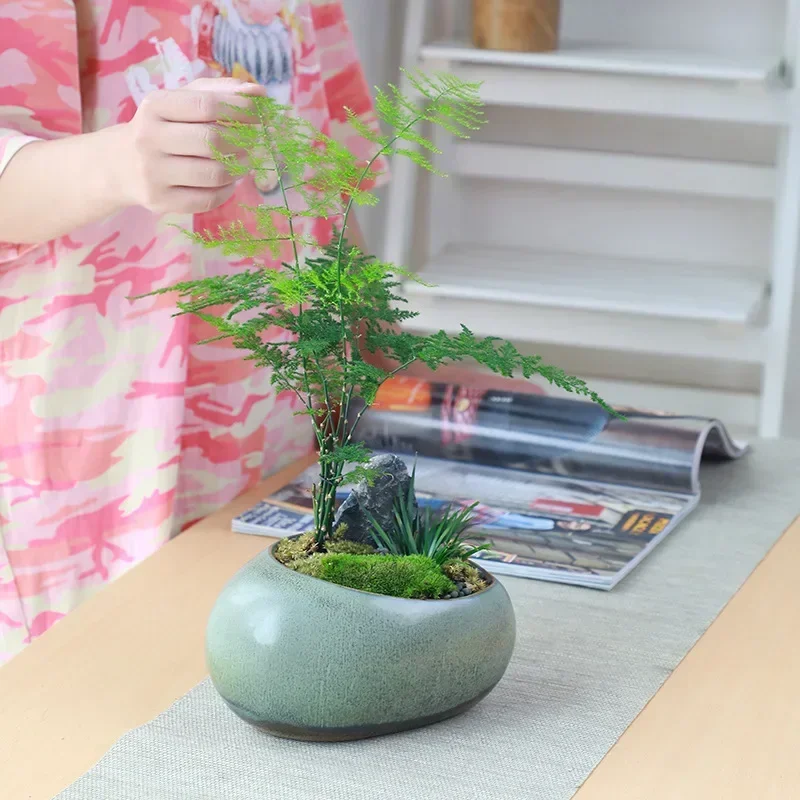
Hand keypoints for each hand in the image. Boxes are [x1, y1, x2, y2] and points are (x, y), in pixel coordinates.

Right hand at [120, 78, 264, 213]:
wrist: (119, 165)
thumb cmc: (163, 128)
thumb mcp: (182, 101)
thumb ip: (220, 92)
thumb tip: (259, 93)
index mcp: (155, 106)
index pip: (207, 105)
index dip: (241, 109)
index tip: (260, 114)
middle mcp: (149, 138)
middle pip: (212, 141)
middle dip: (242, 141)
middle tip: (252, 142)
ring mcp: (153, 173)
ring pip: (213, 174)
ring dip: (239, 168)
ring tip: (244, 161)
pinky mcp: (160, 201)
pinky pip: (208, 199)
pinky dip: (227, 191)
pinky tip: (229, 182)